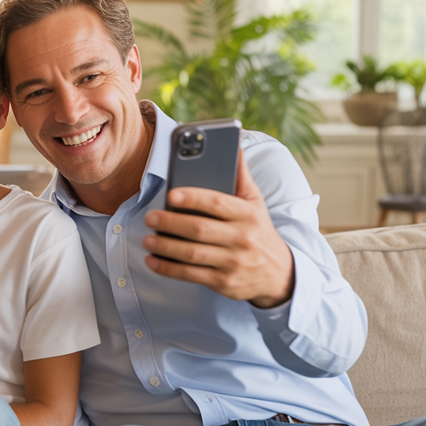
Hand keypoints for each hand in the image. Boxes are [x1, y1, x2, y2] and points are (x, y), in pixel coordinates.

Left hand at [142, 151, 294, 307]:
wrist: (278, 273)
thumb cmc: (258, 231)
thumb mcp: (255, 203)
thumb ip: (241, 175)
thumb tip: (235, 143)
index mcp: (248, 214)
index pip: (217, 203)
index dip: (193, 198)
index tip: (171, 194)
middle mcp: (242, 238)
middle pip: (199, 229)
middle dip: (170, 222)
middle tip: (150, 217)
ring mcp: (233, 262)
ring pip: (192, 253)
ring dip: (165, 246)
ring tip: (147, 238)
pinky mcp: (223, 282)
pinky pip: (190, 274)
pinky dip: (168, 268)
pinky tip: (152, 260)